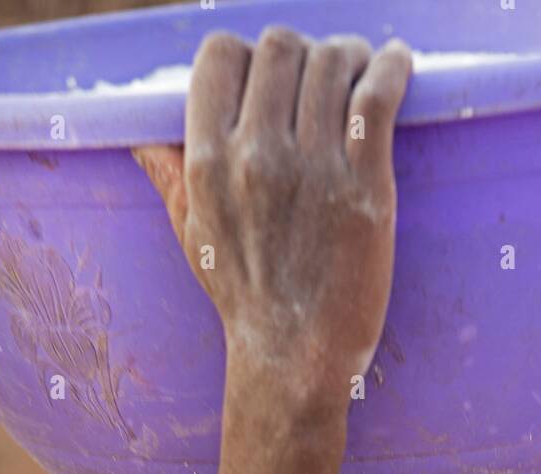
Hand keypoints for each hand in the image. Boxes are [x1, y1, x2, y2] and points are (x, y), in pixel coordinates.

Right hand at [133, 26, 411, 401]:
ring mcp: (313, 169)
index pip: (221, 54)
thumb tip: (142, 135)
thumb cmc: (244, 300)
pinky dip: (394, 68)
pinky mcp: (365, 186)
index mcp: (207, 161)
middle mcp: (257, 156)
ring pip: (332, 61)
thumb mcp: (193, 236)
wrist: (294, 359)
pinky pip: (378, 96)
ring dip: (351, 57)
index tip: (271, 78)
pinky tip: (398, 66)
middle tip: (322, 77)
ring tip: (362, 72)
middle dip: (303, 53)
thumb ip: (171, 174)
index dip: (248, 55)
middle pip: (281, 46)